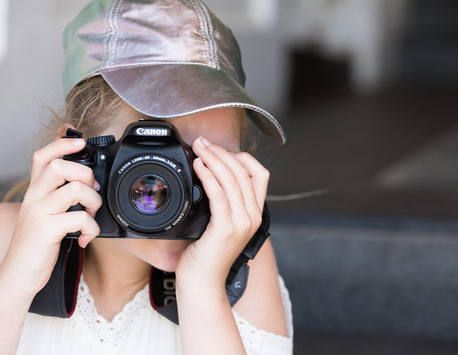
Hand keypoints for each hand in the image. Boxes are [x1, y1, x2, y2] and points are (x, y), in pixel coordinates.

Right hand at [0, 138, 101, 295]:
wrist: (18, 275)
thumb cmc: (37, 245)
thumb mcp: (45, 215)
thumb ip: (60, 198)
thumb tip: (89, 184)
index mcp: (35, 191)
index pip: (42, 156)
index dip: (62, 144)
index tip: (82, 142)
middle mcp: (34, 197)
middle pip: (62, 166)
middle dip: (86, 175)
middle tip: (92, 193)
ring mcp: (39, 212)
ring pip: (75, 189)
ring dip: (94, 202)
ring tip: (91, 217)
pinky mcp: (46, 230)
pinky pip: (80, 219)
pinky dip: (92, 228)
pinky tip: (87, 238)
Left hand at [175, 136, 268, 290]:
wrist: (202, 283)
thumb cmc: (206, 254)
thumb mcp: (221, 224)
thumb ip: (224, 203)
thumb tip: (210, 174)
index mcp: (255, 214)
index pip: (260, 174)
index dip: (243, 157)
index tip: (221, 150)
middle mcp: (252, 217)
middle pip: (244, 172)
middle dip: (222, 151)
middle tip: (203, 141)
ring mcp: (241, 223)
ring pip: (232, 179)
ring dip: (213, 158)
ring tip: (198, 148)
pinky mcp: (226, 229)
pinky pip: (218, 194)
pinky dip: (208, 175)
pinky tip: (197, 166)